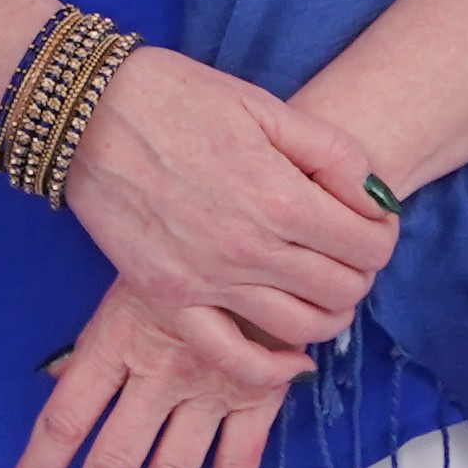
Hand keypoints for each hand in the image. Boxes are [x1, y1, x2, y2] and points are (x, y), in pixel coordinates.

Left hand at [12, 277, 305, 467]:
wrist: (257, 231)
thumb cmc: (182, 253)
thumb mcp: (122, 287)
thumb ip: (92, 345)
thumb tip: (54, 383)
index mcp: (116, 340)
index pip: (64, 419)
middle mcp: (159, 371)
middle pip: (113, 458)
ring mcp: (210, 387)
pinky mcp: (257, 395)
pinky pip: (239, 462)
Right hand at [61, 44, 396, 354]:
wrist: (85, 111)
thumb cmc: (176, 97)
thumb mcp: (265, 106)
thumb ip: (332, 152)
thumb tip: (376, 200)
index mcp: (280, 197)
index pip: (370, 245)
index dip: (382, 234)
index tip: (369, 221)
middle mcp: (250, 250)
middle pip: (344, 290)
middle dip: (359, 271)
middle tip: (344, 251)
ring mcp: (207, 281)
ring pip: (302, 329)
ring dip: (329, 315)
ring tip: (320, 289)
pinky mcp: (167, 299)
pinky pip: (231, 358)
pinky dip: (271, 370)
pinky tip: (291, 358)